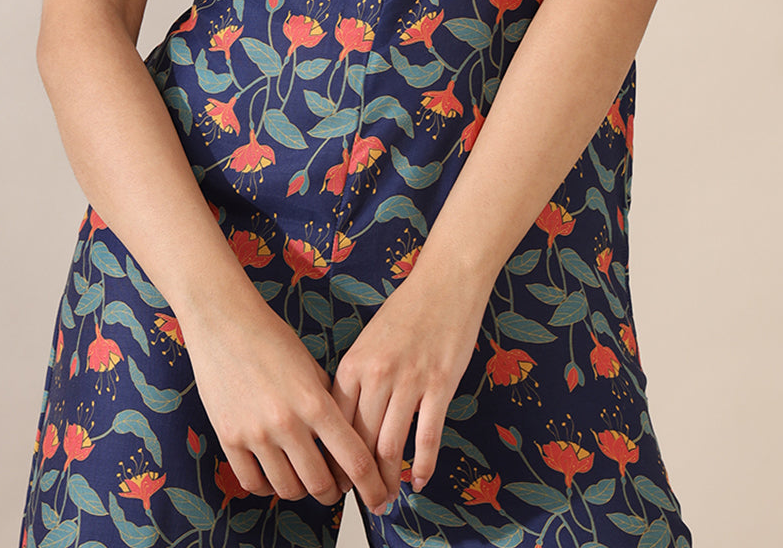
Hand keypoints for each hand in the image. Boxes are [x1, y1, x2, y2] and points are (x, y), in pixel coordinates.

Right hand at [182, 292, 391, 512]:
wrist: (224, 321)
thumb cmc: (270, 337)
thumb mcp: (311, 367)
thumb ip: (328, 403)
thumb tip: (343, 438)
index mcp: (315, 402)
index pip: (353, 459)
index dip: (369, 485)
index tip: (376, 496)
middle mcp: (287, 423)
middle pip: (321, 483)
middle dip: (334, 493)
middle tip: (337, 488)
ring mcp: (255, 434)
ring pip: (288, 488)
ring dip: (302, 490)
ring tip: (305, 479)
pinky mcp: (229, 438)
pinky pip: (253, 483)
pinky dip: (268, 487)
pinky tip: (275, 474)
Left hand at [329, 267, 488, 501]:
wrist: (446, 281)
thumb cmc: (408, 309)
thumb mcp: (369, 341)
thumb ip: (358, 380)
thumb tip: (349, 423)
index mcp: (354, 364)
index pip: (336, 425)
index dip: (335, 459)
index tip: (338, 480)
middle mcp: (377, 375)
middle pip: (361, 442)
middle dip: (360, 480)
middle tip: (364, 501)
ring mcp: (410, 381)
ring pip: (391, 445)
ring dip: (389, 479)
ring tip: (389, 497)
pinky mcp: (440, 385)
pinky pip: (427, 436)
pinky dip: (422, 465)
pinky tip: (419, 480)